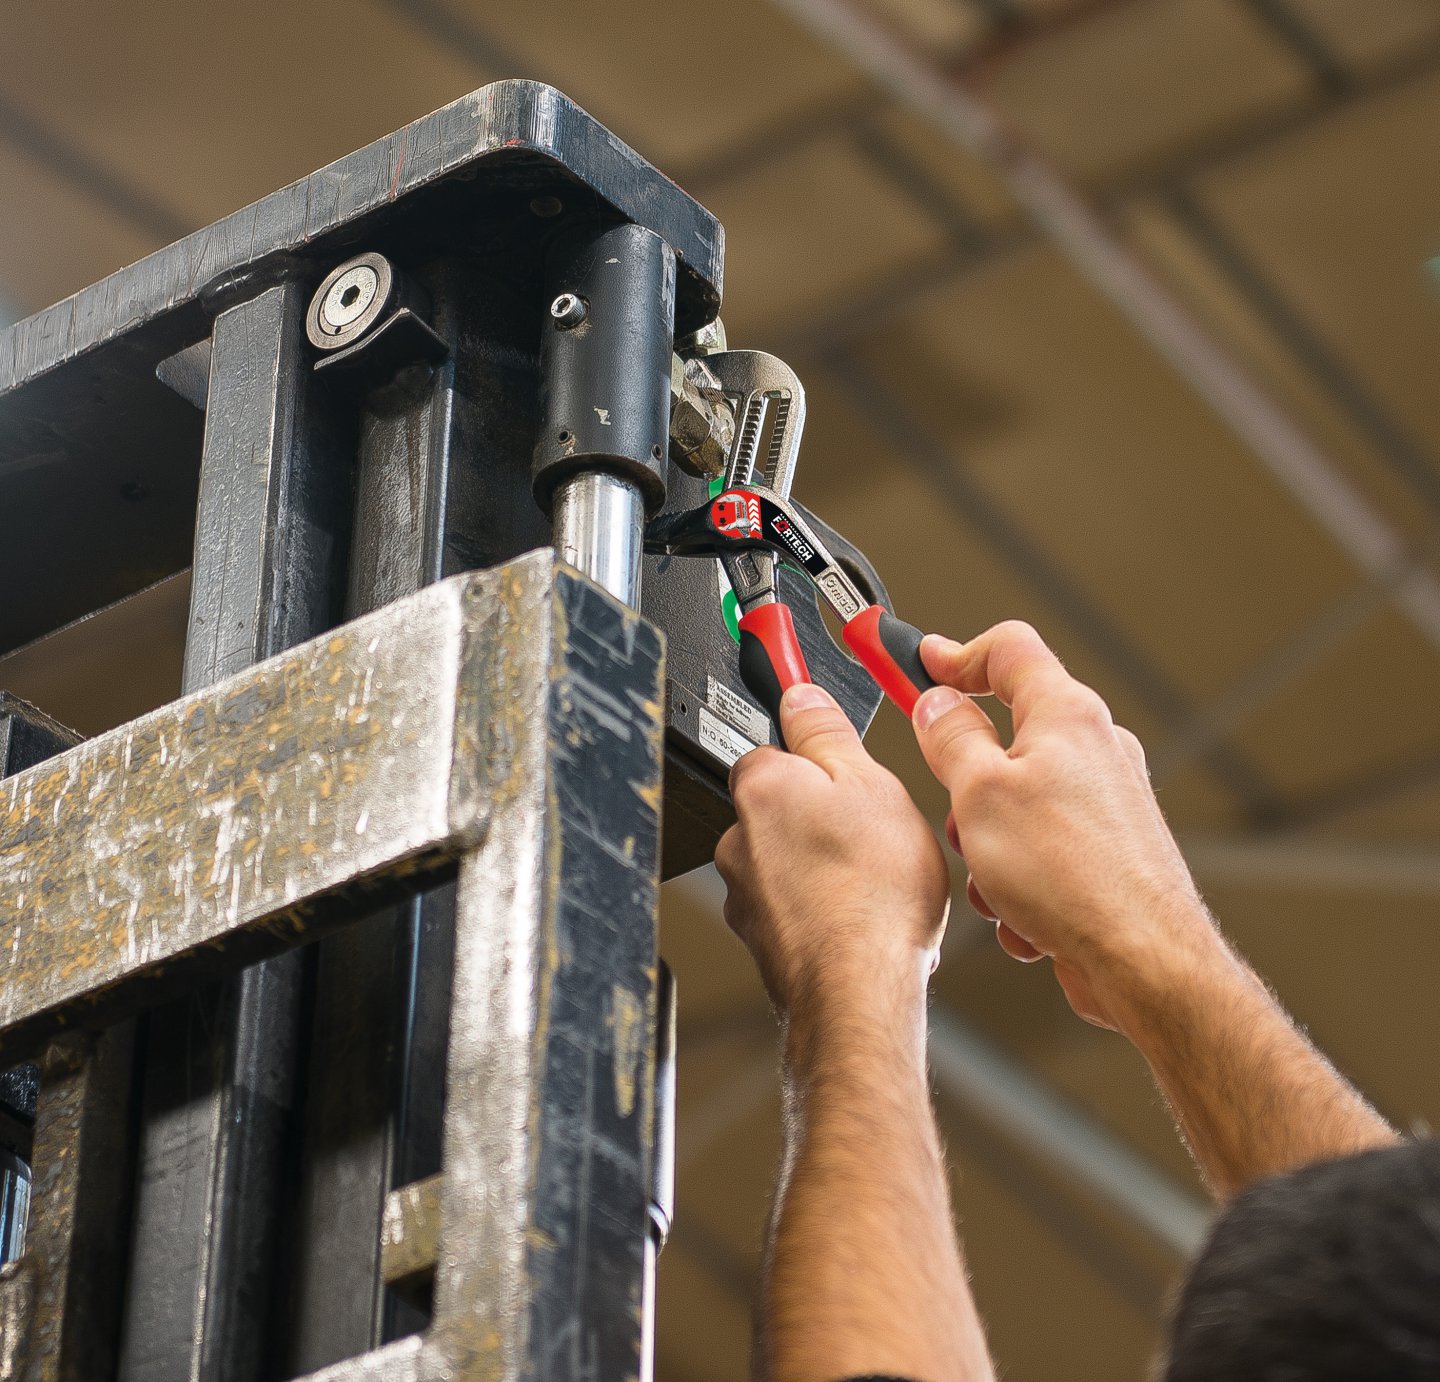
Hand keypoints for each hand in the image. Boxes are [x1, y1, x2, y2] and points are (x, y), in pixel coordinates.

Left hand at [715, 682, 949, 1016]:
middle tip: (874, 834)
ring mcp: (745, 896)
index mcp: (760, 787)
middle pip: (785, 809)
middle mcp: (736, 840)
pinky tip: (864, 920)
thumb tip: (800, 693)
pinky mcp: (763, 941)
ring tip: (875, 885)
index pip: (775, 749)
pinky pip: (799, 909)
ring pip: (793, 862)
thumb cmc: (869, 891)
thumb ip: (826, 731)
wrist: (859, 990)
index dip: (820, 760)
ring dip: (827, 868)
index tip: (843, 770)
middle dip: (826, 818)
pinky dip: (827, 910)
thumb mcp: (869, 782)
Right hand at [912, 621, 1221, 1032]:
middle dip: (965, 783)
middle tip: (955, 815)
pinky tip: (1024, 915)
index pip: (1008, 650)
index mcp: (1067, 716)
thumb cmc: (1072, 876)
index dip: (956, 654)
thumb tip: (935, 703)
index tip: (919, 664)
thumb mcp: (979, 793)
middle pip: (1007, 736)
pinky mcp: (1107, 852)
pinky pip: (1039, 852)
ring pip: (1015, 804)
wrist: (1143, 961)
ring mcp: (1104, 803)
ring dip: (988, 845)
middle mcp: (1095, 750)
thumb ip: (951, 738)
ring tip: (996, 882)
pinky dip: (1019, 883)